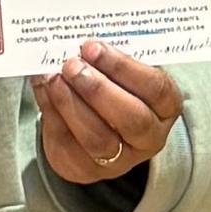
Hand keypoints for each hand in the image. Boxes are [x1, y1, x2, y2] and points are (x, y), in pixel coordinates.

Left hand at [34, 40, 180, 187]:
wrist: (98, 124)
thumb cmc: (116, 85)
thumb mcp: (123, 70)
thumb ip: (109, 57)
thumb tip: (82, 42)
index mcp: (166, 106)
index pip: (154, 88)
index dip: (122, 66)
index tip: (92, 46)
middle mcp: (149, 137)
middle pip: (131, 119)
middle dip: (97, 89)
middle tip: (72, 64)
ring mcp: (119, 159)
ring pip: (97, 138)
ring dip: (71, 103)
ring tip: (54, 77)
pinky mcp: (85, 168)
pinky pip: (67, 143)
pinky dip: (51, 112)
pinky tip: (44, 88)